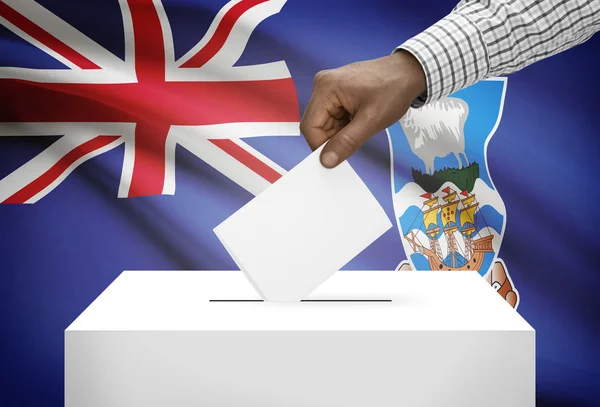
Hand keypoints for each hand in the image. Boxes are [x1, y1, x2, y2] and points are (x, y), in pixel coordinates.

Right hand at [300, 50, 425, 167]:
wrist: (408, 72)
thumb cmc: (393, 90)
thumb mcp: (371, 121)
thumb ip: (347, 142)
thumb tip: (326, 161)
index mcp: (326, 88)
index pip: (310, 127)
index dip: (320, 146)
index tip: (336, 158)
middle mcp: (322, 85)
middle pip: (315, 125)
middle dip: (332, 138)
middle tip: (356, 138)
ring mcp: (328, 87)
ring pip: (323, 123)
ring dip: (339, 132)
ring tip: (361, 124)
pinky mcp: (335, 91)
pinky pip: (331, 116)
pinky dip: (343, 125)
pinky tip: (359, 119)